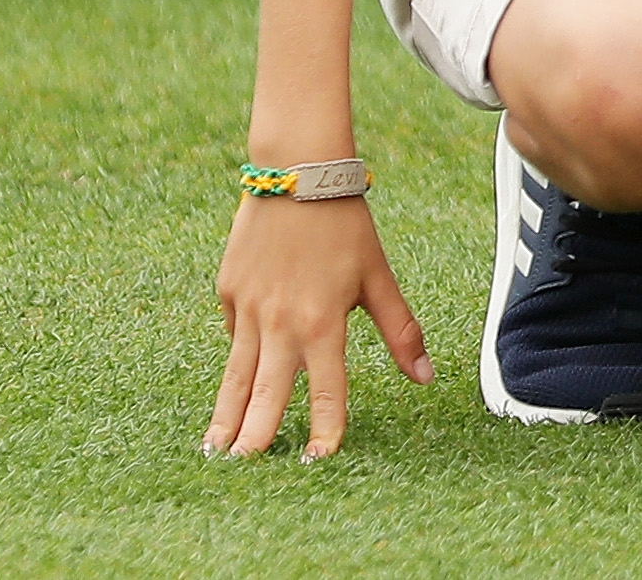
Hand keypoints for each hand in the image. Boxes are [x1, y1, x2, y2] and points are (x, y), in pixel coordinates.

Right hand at [206, 192, 431, 459]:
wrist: (296, 171)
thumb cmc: (345, 224)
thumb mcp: (378, 275)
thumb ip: (400, 330)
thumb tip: (427, 377)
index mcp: (323, 321)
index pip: (327, 389)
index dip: (325, 427)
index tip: (317, 461)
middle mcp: (282, 322)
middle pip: (267, 392)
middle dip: (255, 435)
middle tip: (243, 470)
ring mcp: (249, 308)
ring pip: (237, 374)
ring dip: (226, 414)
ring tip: (214, 451)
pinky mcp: (228, 291)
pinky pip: (233, 335)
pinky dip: (236, 357)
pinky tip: (233, 383)